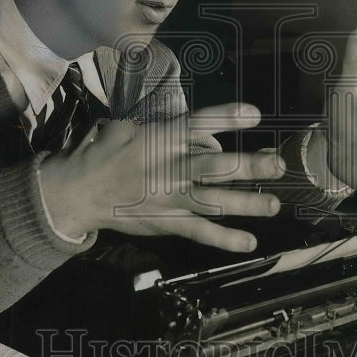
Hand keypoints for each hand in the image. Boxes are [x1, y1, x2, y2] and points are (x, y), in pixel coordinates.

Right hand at [38, 103, 285, 252]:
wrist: (79, 191)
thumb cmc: (104, 153)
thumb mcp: (128, 127)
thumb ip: (162, 126)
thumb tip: (195, 128)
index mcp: (161, 139)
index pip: (198, 124)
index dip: (227, 118)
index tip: (256, 114)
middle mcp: (170, 167)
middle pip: (216, 166)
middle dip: (250, 166)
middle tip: (278, 165)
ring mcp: (170, 197)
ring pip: (214, 200)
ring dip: (247, 203)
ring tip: (274, 204)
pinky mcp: (167, 222)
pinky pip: (200, 231)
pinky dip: (225, 239)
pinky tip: (250, 242)